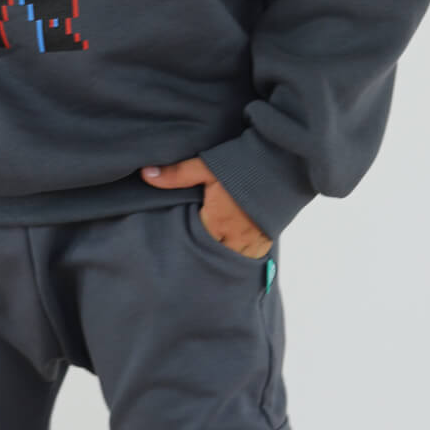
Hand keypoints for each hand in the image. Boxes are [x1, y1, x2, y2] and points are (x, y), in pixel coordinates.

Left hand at [140, 157, 271, 258]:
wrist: (283, 163)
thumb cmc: (243, 165)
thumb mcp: (207, 167)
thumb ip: (177, 174)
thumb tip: (145, 174)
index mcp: (217, 225)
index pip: (195, 247)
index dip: (185, 250)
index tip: (176, 254)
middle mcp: (236, 240)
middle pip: (213, 260)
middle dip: (203, 261)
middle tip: (188, 265)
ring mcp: (254, 243)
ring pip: (232, 263)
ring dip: (221, 261)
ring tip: (209, 264)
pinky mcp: (267, 241)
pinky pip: (251, 260)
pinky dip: (240, 258)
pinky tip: (231, 256)